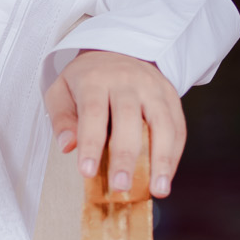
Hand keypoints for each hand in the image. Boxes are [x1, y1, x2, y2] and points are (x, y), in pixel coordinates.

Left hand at [44, 48, 184, 198]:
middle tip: (120, 186)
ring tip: (157, 189)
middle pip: (129, 119)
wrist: (118, 51)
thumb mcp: (61, 91)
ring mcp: (153, 88)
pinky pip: (177, 127)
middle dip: (125, 156)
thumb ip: (62, 118)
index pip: (93, 113)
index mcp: (96, 80)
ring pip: (162, 124)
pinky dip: (174, 154)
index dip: (90, 144)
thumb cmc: (86, 80)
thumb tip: (68, 146)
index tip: (87, 172)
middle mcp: (128, 81)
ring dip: (161, 159)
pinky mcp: (171, 96)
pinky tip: (166, 176)